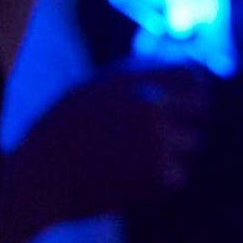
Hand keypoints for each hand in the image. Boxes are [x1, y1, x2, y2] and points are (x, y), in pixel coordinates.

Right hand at [2, 62, 209, 227]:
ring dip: (175, 151)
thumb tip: (173, 63)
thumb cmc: (62, 131)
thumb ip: (136, 76)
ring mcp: (159, 143)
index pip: (190, 73)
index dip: (194, 85)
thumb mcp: (94, 88)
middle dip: (189, 118)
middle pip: (201, 108)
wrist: (41, 177)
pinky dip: (163, 179)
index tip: (191, 96)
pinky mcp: (160, 177)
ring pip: (192, 144)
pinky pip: (180, 175)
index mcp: (136, 79)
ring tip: (136, 159)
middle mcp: (152, 106)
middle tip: (173, 131)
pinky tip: (132, 179)